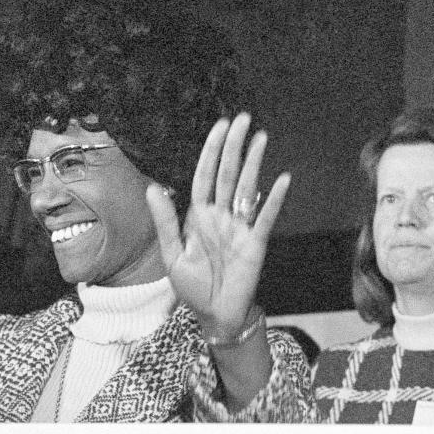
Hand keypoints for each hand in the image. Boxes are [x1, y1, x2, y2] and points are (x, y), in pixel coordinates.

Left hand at [146, 113, 290, 339]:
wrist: (214, 315)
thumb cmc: (193, 287)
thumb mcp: (173, 255)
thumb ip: (165, 222)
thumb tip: (152, 188)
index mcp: (199, 216)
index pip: (205, 176)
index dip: (211, 151)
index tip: (220, 127)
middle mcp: (221, 216)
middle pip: (228, 175)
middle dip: (234, 147)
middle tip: (243, 119)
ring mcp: (240, 228)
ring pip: (247, 189)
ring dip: (253, 163)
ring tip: (260, 137)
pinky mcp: (255, 244)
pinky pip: (265, 218)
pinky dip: (274, 200)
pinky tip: (281, 179)